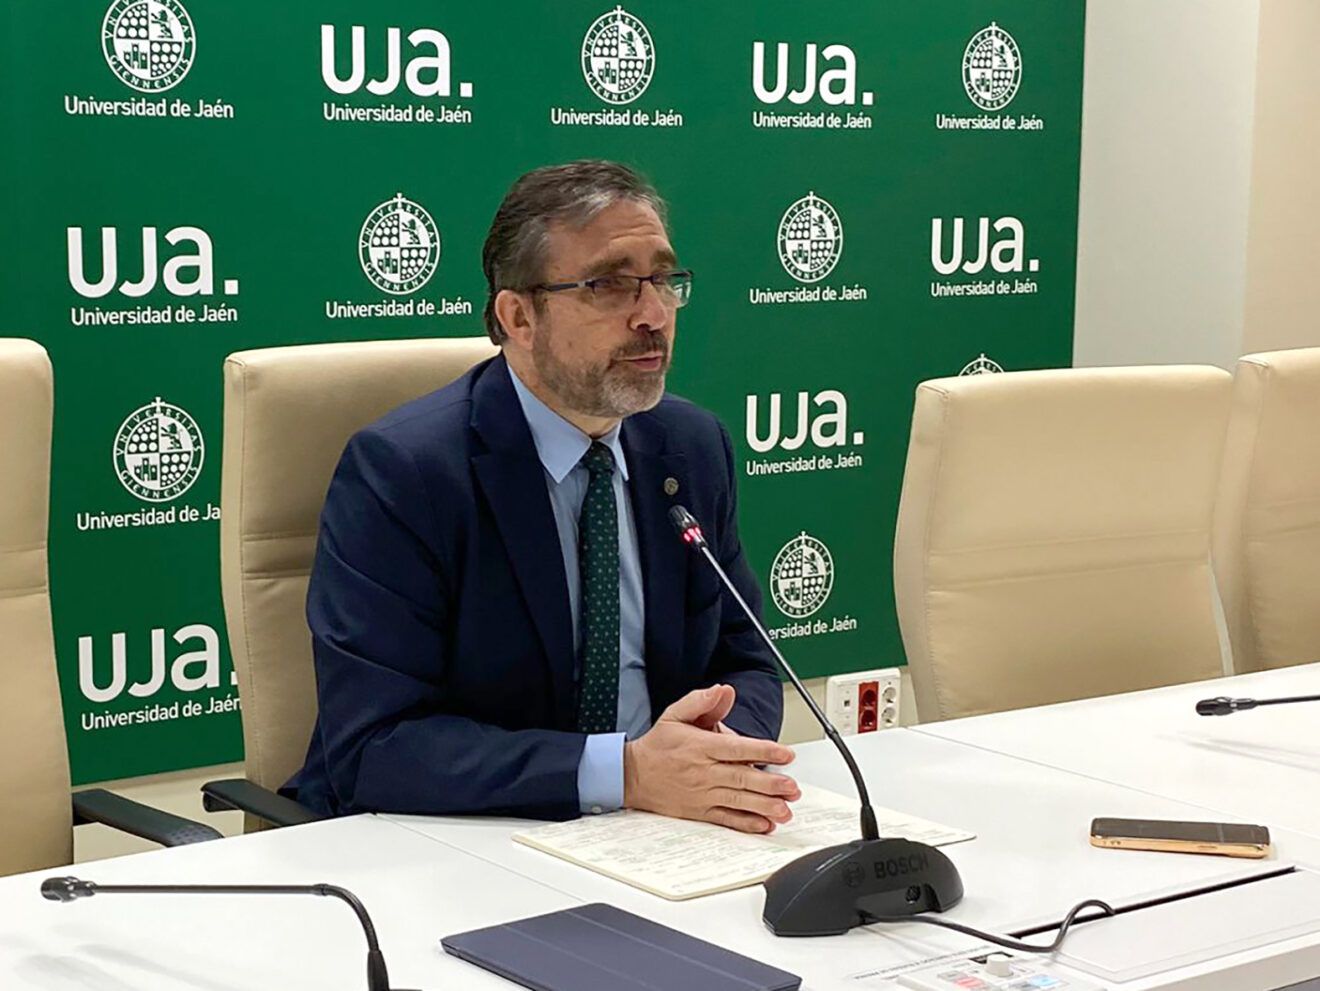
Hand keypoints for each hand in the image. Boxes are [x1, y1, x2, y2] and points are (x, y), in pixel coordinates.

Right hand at [623, 685, 800, 833]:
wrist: (632, 776)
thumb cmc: (657, 745)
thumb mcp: (675, 714)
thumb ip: (701, 701)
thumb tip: (724, 690)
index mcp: (700, 746)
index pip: (737, 748)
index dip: (763, 751)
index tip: (786, 754)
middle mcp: (703, 771)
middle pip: (741, 777)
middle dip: (770, 783)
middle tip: (792, 787)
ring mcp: (702, 794)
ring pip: (737, 800)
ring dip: (763, 806)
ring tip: (785, 810)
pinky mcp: (699, 811)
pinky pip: (726, 819)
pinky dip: (746, 824)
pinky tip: (764, 825)